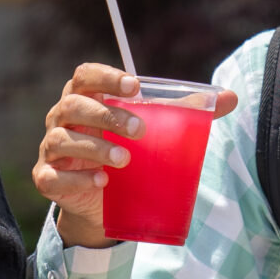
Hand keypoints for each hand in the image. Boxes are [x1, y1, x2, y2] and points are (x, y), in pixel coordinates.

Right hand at [32, 63, 239, 247]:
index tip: (134, 87)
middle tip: (139, 131)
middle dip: (106, 116)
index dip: (105, 77)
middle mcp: (62, 118)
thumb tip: (232, 97)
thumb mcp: (153, 130)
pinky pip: (53, 175)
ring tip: (125, 160)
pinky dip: (77, 178)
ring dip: (95, 148)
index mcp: (85, 98)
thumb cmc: (124, 150)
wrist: (100, 202)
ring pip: (63, 139)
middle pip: (73, 105)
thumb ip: (185, 113)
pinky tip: (101, 182)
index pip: (85, 75)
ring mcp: (51, 149)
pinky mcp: (47, 178)